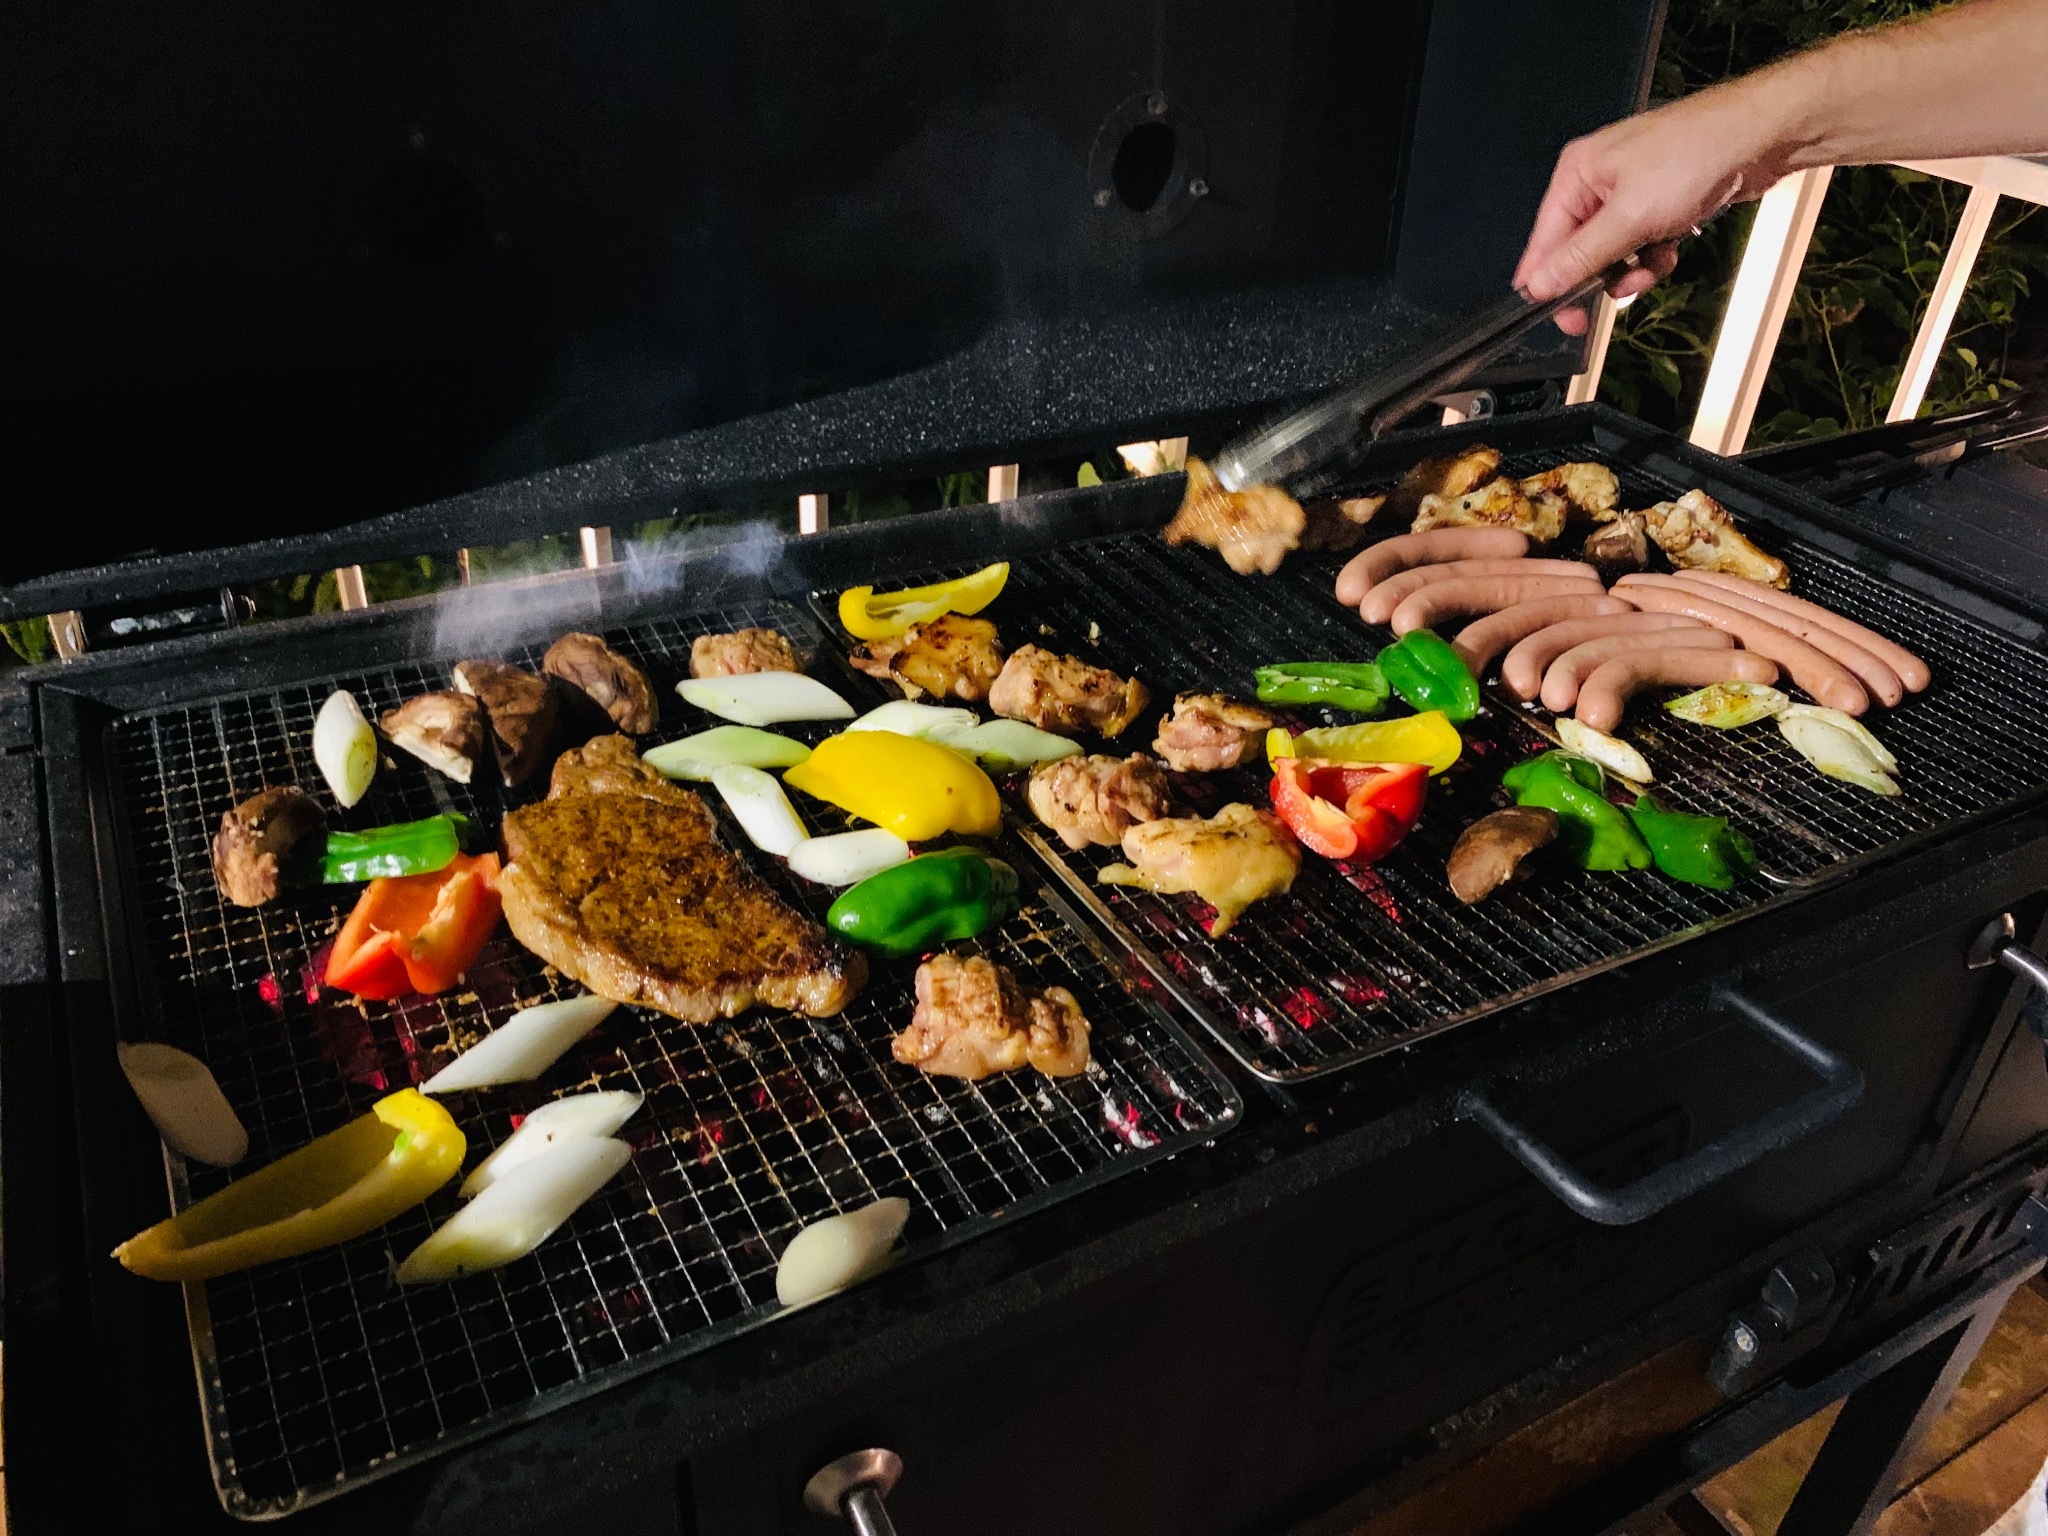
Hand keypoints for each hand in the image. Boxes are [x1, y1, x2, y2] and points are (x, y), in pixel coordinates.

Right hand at [1513, 84, 1790, 334]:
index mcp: (1577, 174)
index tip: (1566, 320)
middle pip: (1578, 251)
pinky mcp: (1656, 202)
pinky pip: (1640, 244)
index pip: (1545, 242)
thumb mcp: (1630, 217)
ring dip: (1634, 268)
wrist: (1759, 136)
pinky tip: (1672, 246)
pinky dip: (1655, 254)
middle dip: (1603, 275)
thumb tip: (1539, 285)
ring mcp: (1628, 192)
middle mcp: (1596, 182)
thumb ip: (1581, 256)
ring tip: (1656, 261)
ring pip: (1612, 253)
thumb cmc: (1695, 156)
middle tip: (1624, 289)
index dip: (1551, 283)